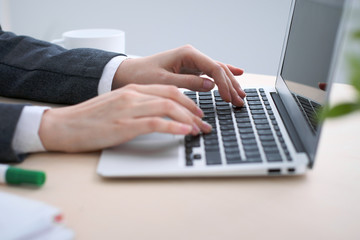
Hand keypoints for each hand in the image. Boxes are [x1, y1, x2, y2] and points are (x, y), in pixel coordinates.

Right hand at [38, 84, 211, 151]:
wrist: (63, 126)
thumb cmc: (89, 118)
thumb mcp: (116, 105)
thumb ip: (137, 105)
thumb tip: (159, 114)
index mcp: (132, 89)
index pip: (168, 89)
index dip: (188, 100)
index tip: (197, 111)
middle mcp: (132, 95)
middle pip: (173, 95)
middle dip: (193, 109)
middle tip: (204, 121)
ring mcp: (128, 108)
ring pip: (168, 107)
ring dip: (188, 119)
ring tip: (198, 129)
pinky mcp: (124, 125)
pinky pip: (156, 123)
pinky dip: (175, 127)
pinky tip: (185, 132)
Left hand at [113, 45, 245, 105]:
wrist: (129, 73)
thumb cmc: (142, 76)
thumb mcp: (165, 81)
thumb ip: (188, 83)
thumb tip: (211, 85)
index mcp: (187, 54)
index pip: (213, 68)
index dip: (224, 84)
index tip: (230, 99)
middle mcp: (191, 55)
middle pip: (218, 68)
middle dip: (231, 85)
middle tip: (241, 100)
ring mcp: (191, 61)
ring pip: (216, 70)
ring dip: (229, 82)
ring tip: (241, 94)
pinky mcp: (189, 68)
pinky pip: (210, 71)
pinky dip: (222, 76)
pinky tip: (236, 73)